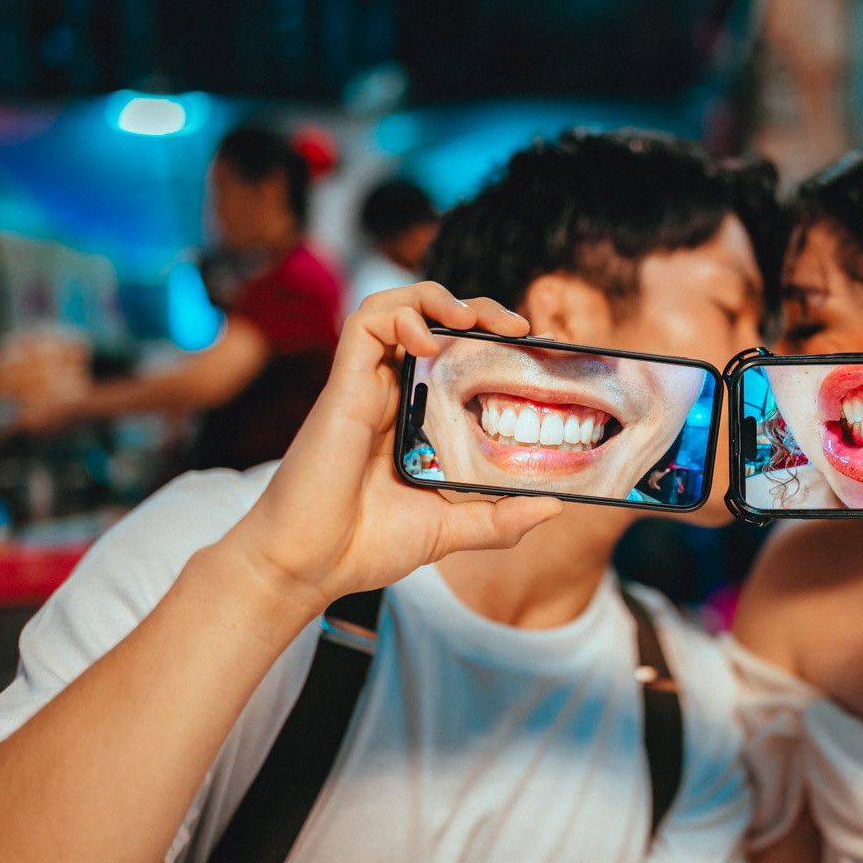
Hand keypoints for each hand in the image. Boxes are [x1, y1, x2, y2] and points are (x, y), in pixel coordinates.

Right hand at [222, 283, 561, 612]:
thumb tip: (554, 507)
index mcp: (422, 418)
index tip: (538, 350)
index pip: (461, 357)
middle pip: (436, 321)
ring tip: (474, 318)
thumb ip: (501, 520)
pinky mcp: (343, 386)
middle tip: (520, 328)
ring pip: (399, 307)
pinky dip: (401, 316)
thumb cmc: (367, 544)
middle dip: (480, 309)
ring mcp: (368, 386)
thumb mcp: (451, 529)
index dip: (497, 342)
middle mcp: (396, 394)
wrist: (309, 565)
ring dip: (439, 297)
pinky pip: (366, 324)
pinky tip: (429, 338)